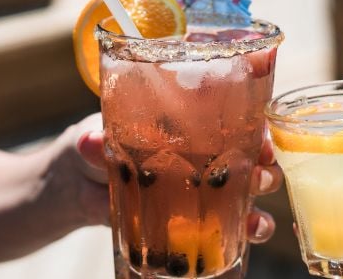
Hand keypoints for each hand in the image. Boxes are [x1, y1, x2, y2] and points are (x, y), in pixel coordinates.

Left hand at [71, 116, 282, 242]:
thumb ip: (94, 140)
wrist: (78, 189)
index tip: (260, 128)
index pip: (231, 111)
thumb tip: (90, 141)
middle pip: (250, 149)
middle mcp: (205, 149)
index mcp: (186, 121)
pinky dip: (250, 227)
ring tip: (256, 197)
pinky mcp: (200, 217)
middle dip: (263, 157)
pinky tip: (250, 230)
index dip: (252, 118)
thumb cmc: (93, 147)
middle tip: (259, 167)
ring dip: (262, 190)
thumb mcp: (92, 138)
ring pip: (251, 184)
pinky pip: (235, 222)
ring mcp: (206, 184)